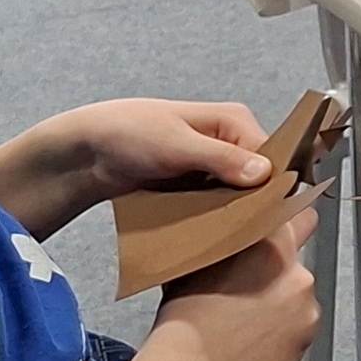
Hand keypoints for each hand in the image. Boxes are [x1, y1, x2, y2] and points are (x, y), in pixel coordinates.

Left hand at [0, 98, 271, 231]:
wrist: (87, 151)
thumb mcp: (177, 144)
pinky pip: (216, 204)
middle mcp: (230, 141)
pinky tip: (213, 237)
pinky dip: (215, 218)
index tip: (269, 218)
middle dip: (253, 205)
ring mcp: (212, 166)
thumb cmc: (131, 134)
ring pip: (238, 195)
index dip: (273, 187)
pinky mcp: (196, 185)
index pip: (273, 156)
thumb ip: (220, 159)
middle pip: (258, 179)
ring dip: (233, 215)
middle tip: (248, 235)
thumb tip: (265, 174)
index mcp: (234, 121)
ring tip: (230, 240)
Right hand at [148, 205, 318, 360]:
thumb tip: (236, 226)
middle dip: (282, 261)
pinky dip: (286, 326)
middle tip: (254, 276)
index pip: (298, 211)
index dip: (286, 218)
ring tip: (247, 314)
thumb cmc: (186, 319)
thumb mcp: (201, 259)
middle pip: (298, 253)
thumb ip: (230, 237)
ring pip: (300, 289)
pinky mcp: (308, 334)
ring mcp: (306, 304)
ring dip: (283, 296)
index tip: (280, 223)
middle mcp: (295, 269)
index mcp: (269, 242)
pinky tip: (255, 334)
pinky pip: (301, 321)